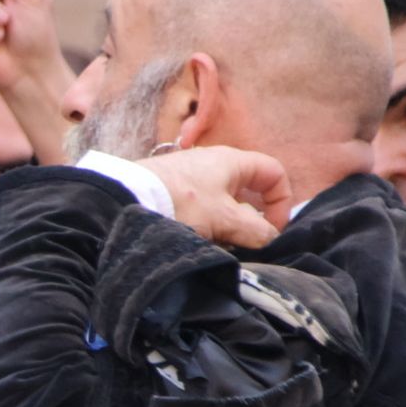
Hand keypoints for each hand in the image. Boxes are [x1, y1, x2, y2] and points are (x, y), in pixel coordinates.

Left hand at [136, 146, 292, 247]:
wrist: (123, 202)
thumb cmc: (180, 203)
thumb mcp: (225, 218)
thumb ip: (256, 230)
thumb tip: (270, 238)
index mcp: (232, 161)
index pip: (273, 172)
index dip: (281, 201)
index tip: (273, 229)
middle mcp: (212, 165)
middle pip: (247, 195)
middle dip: (249, 223)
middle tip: (241, 244)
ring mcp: (190, 180)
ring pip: (222, 208)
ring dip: (225, 229)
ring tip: (213, 246)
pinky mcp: (171, 195)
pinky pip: (199, 213)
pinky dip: (204, 229)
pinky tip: (193, 243)